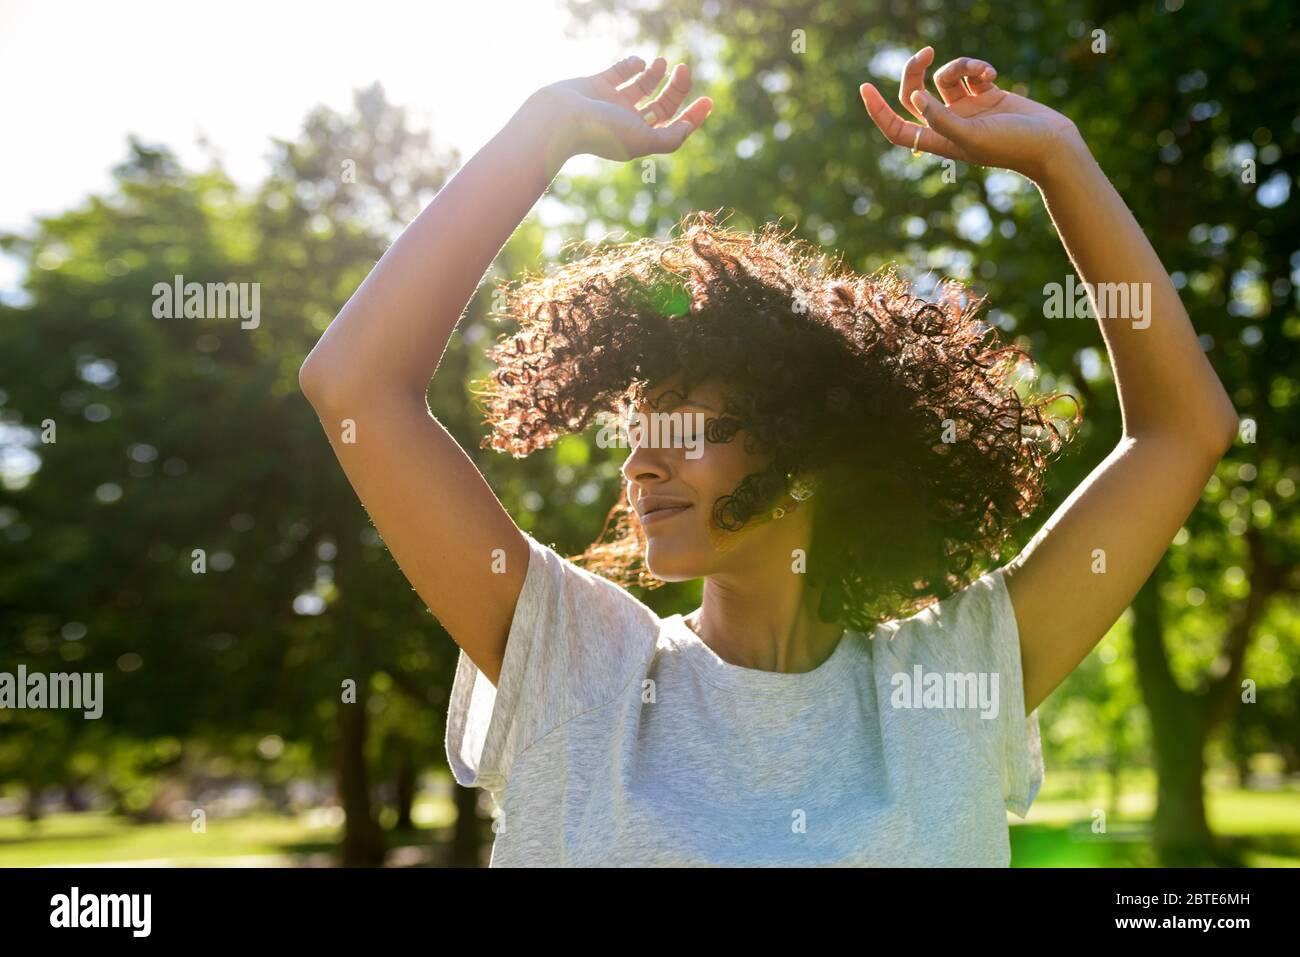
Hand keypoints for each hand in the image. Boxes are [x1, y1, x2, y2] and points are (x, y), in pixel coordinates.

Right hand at [531, 55, 712, 161]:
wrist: (560, 118)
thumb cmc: (602, 132)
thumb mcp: (643, 140)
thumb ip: (669, 139)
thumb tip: (687, 128)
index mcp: (639, 138)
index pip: (672, 128)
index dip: (692, 116)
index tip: (708, 101)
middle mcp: (627, 122)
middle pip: (661, 105)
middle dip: (676, 89)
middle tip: (683, 70)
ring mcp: (611, 103)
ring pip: (642, 86)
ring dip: (655, 73)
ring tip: (662, 63)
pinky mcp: (597, 85)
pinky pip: (620, 71)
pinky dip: (632, 65)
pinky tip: (638, 63)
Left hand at [859, 46, 1082, 181]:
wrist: (1050, 143)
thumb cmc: (1011, 146)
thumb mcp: (971, 136)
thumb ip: (940, 119)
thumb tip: (915, 97)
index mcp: (938, 141)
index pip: (897, 128)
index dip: (878, 111)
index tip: (864, 87)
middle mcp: (948, 124)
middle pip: (915, 94)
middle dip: (916, 71)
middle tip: (925, 53)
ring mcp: (966, 109)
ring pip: (946, 77)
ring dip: (961, 66)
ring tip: (982, 72)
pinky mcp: (986, 94)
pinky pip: (970, 72)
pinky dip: (978, 67)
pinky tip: (993, 75)